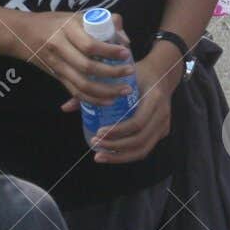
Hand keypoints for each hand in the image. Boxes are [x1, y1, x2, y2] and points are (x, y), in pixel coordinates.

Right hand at [22, 12, 137, 104]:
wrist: (22, 34)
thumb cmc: (54, 22)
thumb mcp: (75, 16)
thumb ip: (101, 22)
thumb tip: (123, 37)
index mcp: (67, 29)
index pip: (90, 44)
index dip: (110, 51)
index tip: (126, 53)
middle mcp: (60, 47)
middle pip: (88, 66)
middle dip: (112, 72)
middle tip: (130, 71)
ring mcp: (57, 65)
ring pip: (82, 84)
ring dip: (106, 90)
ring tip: (124, 90)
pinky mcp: (56, 77)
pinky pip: (75, 92)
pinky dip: (93, 99)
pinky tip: (108, 100)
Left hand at [67, 43, 181, 162]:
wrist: (162, 73)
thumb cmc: (137, 73)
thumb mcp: (119, 76)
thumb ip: (94, 89)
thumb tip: (66, 107)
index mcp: (154, 98)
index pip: (137, 122)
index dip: (117, 131)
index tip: (98, 132)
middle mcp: (163, 114)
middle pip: (140, 140)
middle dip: (116, 147)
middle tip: (95, 145)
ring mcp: (164, 125)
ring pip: (143, 149)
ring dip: (120, 156)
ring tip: (100, 156)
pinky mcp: (162, 132)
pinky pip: (145, 149)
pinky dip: (128, 155)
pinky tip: (112, 156)